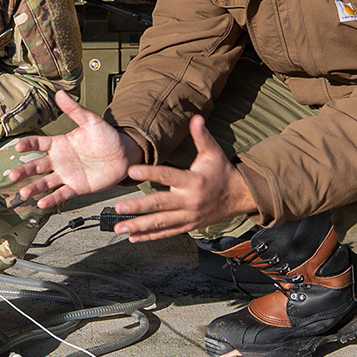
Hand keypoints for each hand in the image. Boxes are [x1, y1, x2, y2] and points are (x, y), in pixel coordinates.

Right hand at [8, 90, 142, 207]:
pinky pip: (61, 194)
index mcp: (60, 144)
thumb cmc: (106, 137)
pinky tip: (41, 203)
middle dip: (24, 171)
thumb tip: (60, 93)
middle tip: (12, 175)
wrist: (123, 155)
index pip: (38, 144)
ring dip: (33, 187)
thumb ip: (74, 110)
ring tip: (23, 193)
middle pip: (37, 166)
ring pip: (45, 182)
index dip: (28, 145)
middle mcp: (59, 160)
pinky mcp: (76, 187)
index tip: (18, 147)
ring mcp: (67, 175)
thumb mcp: (91, 121)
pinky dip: (51, 199)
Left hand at [113, 114, 257, 241]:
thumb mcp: (213, 152)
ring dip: (139, 226)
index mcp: (193, 181)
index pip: (168, 176)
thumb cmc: (221, 172)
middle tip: (118, 207)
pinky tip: (133, 238)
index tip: (131, 171)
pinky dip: (150, 237)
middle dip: (138, 207)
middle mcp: (189, 201)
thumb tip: (196, 118)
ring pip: (161, 223)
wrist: (238, 197)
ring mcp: (188, 217)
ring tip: (119, 228)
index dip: (150, 173)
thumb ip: (202, 136)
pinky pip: (166, 233)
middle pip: (160, 205)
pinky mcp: (187, 226)